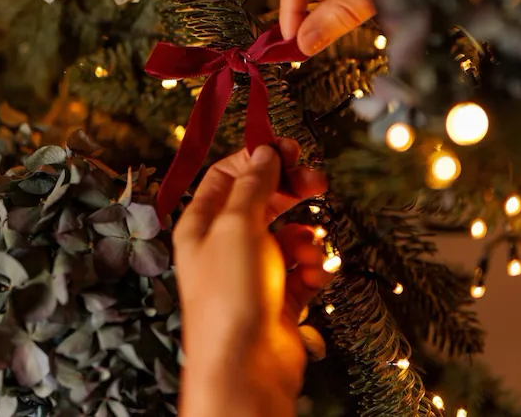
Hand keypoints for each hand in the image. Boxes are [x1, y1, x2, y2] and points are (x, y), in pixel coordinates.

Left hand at [175, 139, 330, 416]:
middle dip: (291, 190)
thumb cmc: (230, 295)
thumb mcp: (237, 226)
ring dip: (305, 237)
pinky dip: (312, 267)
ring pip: (287, 233)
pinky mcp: (278, 295)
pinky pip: (301, 266)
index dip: (258, 158)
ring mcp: (253, 270)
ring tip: (308, 251)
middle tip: (317, 181)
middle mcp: (225, 244)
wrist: (247, 370)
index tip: (289, 150)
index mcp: (202, 223)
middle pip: (262, 200)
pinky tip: (313, 276)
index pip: (228, 175)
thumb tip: (264, 152)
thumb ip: (253, 185)